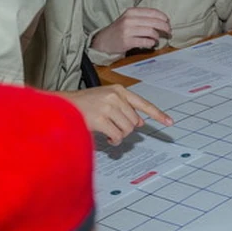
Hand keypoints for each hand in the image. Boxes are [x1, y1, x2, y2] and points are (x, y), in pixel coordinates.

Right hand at [58, 84, 172, 145]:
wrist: (61, 105)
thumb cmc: (83, 105)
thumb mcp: (106, 101)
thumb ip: (124, 109)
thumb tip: (140, 122)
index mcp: (119, 91)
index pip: (143, 103)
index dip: (158, 114)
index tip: (170, 122)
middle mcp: (115, 96)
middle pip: (134, 121)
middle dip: (126, 129)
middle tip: (114, 130)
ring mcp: (108, 107)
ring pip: (127, 129)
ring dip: (120, 135)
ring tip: (109, 133)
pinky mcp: (101, 119)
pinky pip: (117, 135)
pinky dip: (115, 140)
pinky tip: (108, 138)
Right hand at [91, 7, 170, 55]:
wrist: (104, 40)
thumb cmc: (120, 29)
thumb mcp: (129, 18)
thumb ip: (143, 17)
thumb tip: (163, 20)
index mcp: (131, 11)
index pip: (153, 12)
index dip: (163, 17)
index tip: (168, 21)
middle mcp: (129, 20)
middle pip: (154, 22)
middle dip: (164, 27)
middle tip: (169, 31)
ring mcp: (128, 31)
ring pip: (151, 32)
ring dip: (157, 36)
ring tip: (157, 38)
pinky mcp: (127, 42)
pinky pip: (145, 42)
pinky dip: (151, 43)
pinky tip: (151, 43)